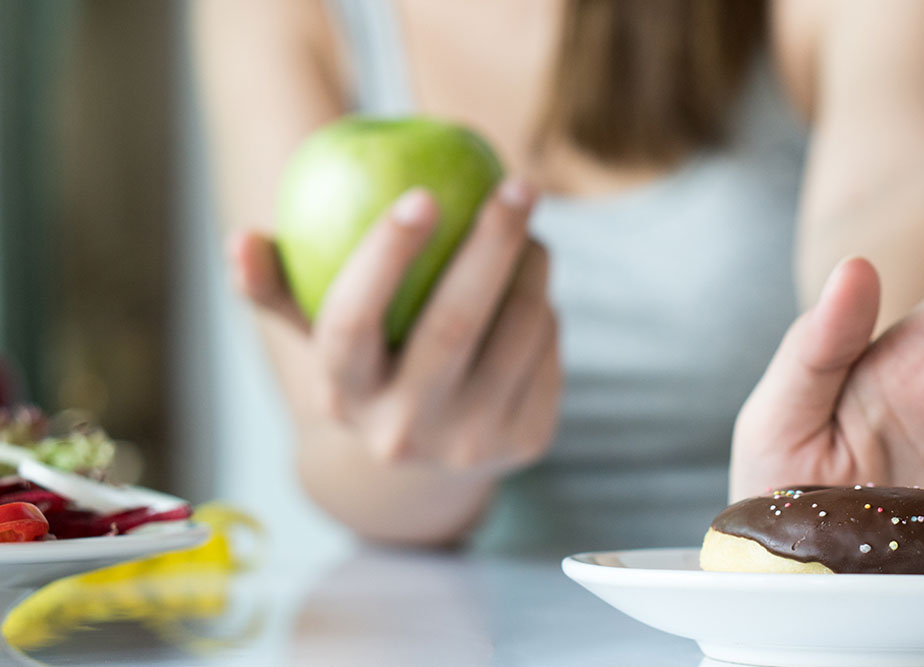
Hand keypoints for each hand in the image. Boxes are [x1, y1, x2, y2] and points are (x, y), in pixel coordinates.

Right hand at [228, 180, 560, 475]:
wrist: (428, 461)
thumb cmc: (369, 365)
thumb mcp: (318, 335)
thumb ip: (277, 287)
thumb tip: (240, 239)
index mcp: (343, 397)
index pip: (353, 322)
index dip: (384, 256)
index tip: (422, 193)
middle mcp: (405, 431)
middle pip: (454, 323)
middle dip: (491, 242)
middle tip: (516, 183)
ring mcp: (471, 442)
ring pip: (518, 330)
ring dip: (533, 265)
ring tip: (528, 228)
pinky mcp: (528, 441)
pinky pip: (549, 348)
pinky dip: (545, 304)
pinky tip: (533, 285)